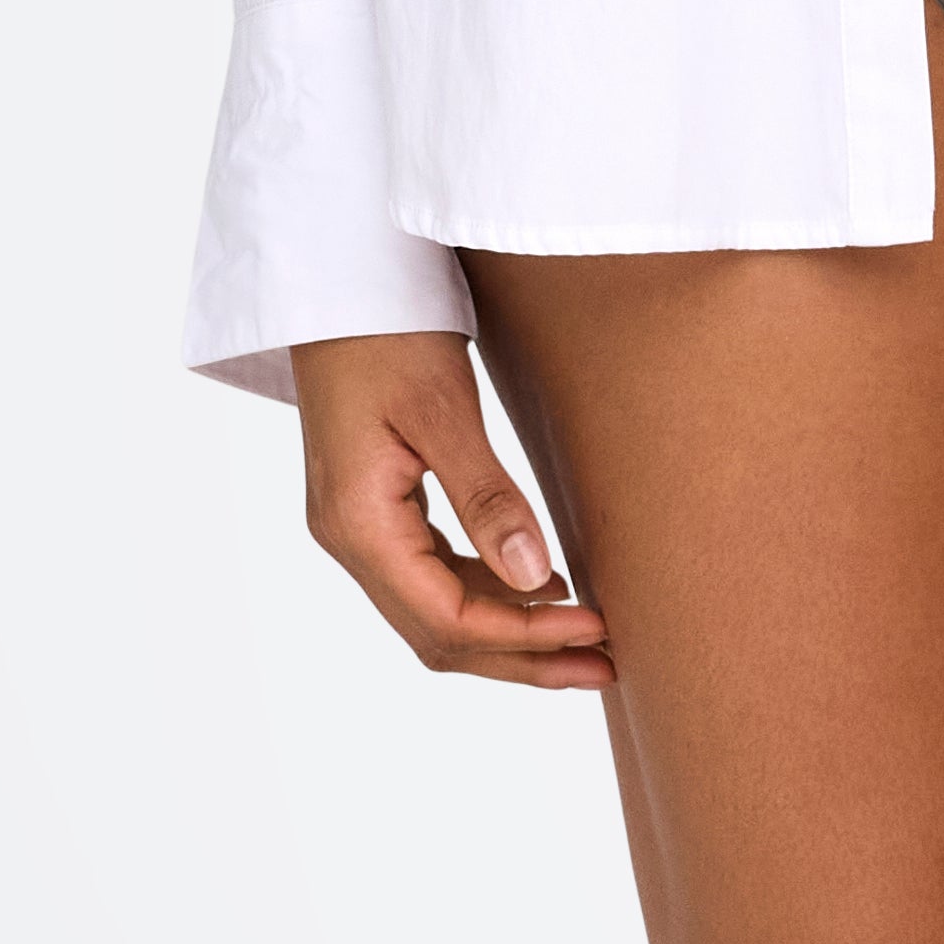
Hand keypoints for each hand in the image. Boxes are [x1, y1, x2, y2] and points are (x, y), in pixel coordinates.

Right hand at [289, 330, 613, 687]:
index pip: (444, 616)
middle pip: (438, 634)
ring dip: (510, 633)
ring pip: (435, 613)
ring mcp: (357, 527)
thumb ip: (486, 497)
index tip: (595, 628)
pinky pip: (431, 577)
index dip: (523, 636)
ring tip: (588, 639)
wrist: (336, 280)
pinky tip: (543, 589)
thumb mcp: (443, 408)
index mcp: (357, 522)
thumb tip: (535, 580)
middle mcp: (348, 538)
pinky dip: (489, 594)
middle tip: (606, 664)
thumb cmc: (385, 329)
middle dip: (523, 657)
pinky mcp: (376, 509)